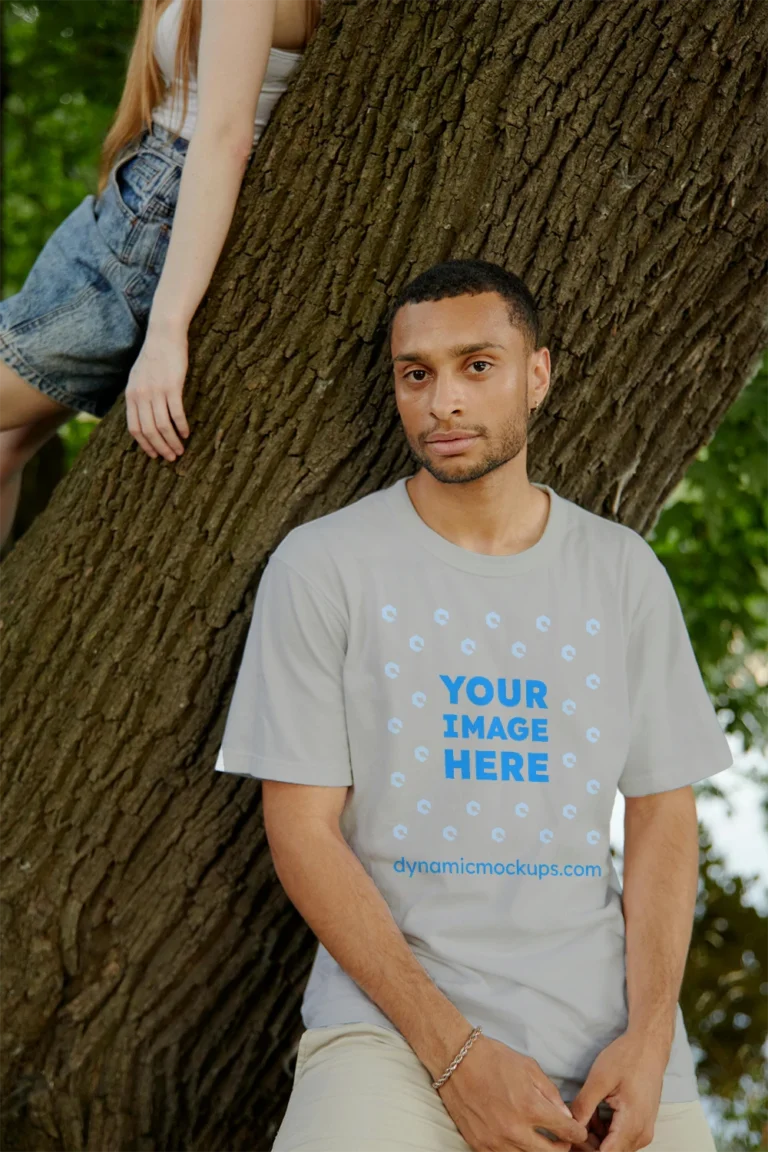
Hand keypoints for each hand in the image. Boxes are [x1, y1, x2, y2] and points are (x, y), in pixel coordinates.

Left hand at [125, 323, 189, 460]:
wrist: (163, 335)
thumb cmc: (154, 356)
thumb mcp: (138, 377)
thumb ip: (138, 396)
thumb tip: (143, 416)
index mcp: (131, 395)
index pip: (134, 429)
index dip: (145, 445)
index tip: (154, 455)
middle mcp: (141, 395)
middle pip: (149, 431)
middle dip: (160, 448)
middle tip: (171, 457)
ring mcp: (156, 391)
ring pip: (162, 425)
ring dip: (172, 441)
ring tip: (181, 450)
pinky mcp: (172, 386)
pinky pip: (176, 413)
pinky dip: (181, 426)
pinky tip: (187, 433)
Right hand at [438, 1033, 589, 1150]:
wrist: (456, 1060)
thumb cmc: (493, 1058)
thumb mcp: (529, 1068)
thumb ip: (551, 1094)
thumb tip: (565, 1115)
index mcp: (530, 1107)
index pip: (566, 1131)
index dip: (577, 1132)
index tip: (578, 1131)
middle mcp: (514, 1129)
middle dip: (562, 1147)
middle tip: (563, 1140)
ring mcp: (495, 1140)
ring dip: (539, 1151)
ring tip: (542, 1141)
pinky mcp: (479, 1145)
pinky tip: (519, 1141)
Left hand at [567, 1030, 668, 1150]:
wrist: (650, 1046)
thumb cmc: (626, 1058)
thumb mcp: (599, 1079)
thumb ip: (584, 1106)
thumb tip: (570, 1127)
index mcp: (632, 1124)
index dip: (584, 1148)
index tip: (570, 1137)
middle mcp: (641, 1134)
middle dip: (588, 1143)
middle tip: (572, 1123)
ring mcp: (643, 1131)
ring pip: (614, 1147)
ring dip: (595, 1137)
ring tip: (584, 1113)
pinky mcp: (642, 1125)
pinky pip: (620, 1138)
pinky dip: (605, 1131)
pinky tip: (595, 1112)